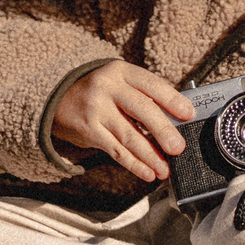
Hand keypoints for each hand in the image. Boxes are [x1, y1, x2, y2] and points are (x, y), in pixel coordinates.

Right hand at [50, 61, 194, 183]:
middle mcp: (108, 88)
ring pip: (129, 135)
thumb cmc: (100, 91)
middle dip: (163, 131)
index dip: (172, 100)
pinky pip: (115, 150)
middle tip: (178, 148)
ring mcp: (96, 109)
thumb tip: (176, 123)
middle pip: (141, 109)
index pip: (151, 85)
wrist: (56, 96)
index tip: (188, 115)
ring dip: (150, 155)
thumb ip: (144, 97)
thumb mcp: (119, 83)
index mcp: (121, 72)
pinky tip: (147, 173)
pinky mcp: (88, 130)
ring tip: (165, 169)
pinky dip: (134, 164)